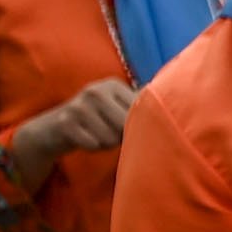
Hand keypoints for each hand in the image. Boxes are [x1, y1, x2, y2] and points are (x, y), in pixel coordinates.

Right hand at [9, 76, 139, 171]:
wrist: (54, 128)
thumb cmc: (97, 121)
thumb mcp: (116, 108)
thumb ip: (140, 108)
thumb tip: (178, 113)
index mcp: (113, 85)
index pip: (140, 111)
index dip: (137, 125)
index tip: (127, 125)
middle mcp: (96, 90)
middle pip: (126, 125)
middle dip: (120, 135)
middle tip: (109, 131)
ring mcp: (79, 105)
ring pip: (110, 137)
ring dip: (106, 143)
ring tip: (96, 134)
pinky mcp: (66, 122)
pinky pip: (93, 144)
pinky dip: (92, 147)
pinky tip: (85, 138)